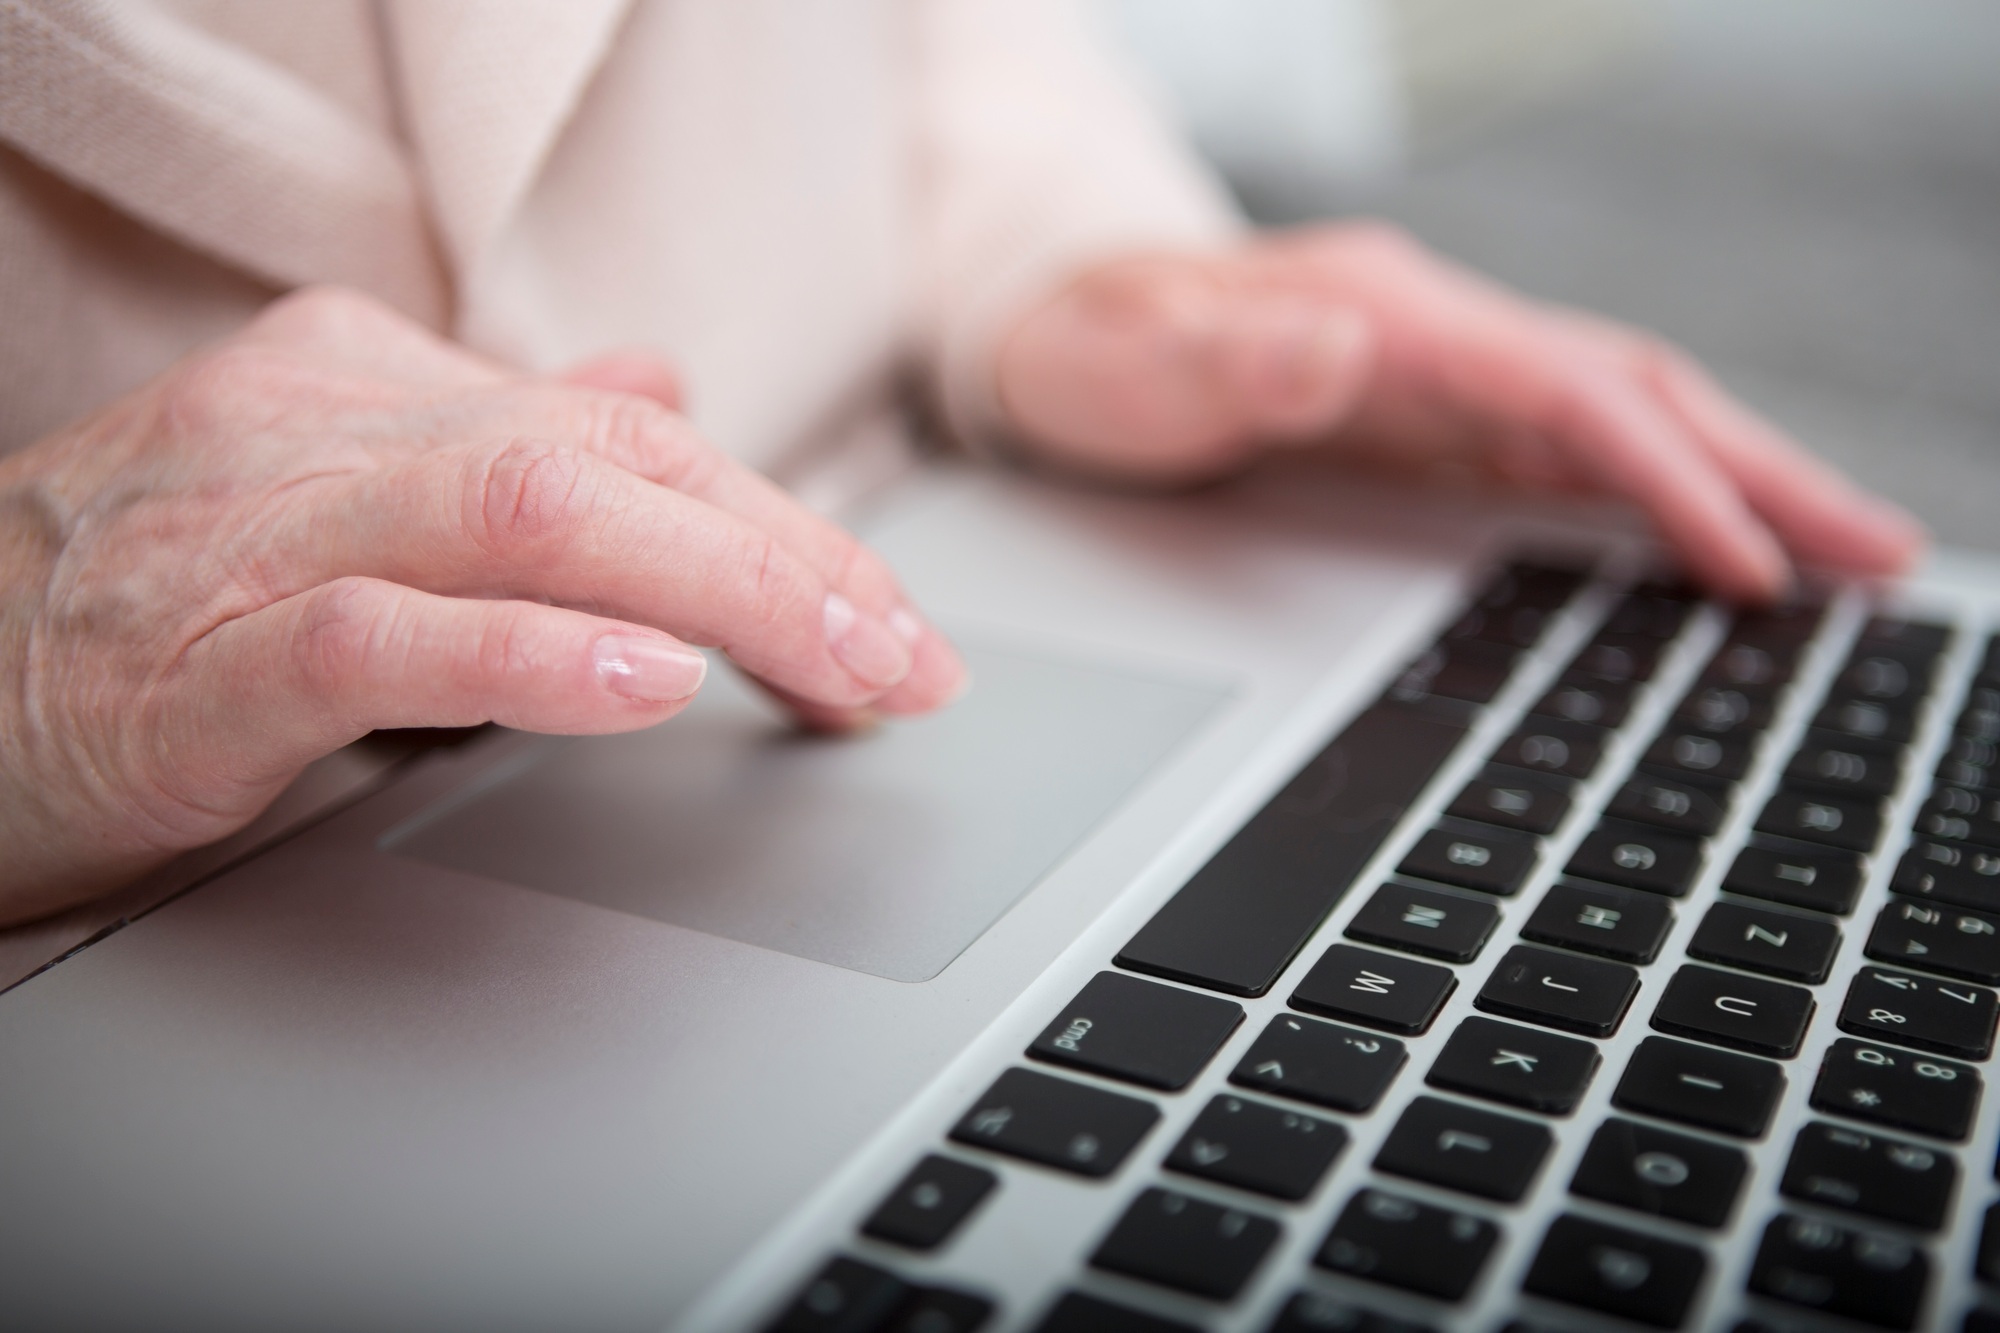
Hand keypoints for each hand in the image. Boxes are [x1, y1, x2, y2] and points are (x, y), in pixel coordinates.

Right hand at [0, 288, 964, 922]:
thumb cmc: (140, 606)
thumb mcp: (343, 503)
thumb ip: (501, 449)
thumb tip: (653, 397)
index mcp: (368, 386)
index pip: (632, 440)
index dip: (785, 533)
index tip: (890, 624)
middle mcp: (323, 430)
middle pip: (610, 465)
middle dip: (789, 563)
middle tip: (906, 659)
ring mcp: (252, 533)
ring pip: (526, 517)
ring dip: (715, 596)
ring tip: (839, 665)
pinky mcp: (188, 660)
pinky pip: (377, 637)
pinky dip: (527, 660)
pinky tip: (644, 686)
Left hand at [996, 223, 1922, 599]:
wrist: (1054, 325)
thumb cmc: (1085, 351)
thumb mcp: (1126, 369)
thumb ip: (1228, 365)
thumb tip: (1346, 347)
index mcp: (1385, 318)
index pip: (1564, 392)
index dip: (1662, 475)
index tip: (1744, 559)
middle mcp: (1433, 333)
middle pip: (1632, 392)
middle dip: (1758, 473)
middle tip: (1878, 557)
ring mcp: (1440, 370)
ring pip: (1620, 417)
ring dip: (1732, 481)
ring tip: (1837, 555)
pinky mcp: (1432, 410)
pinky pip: (1571, 447)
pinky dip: (1655, 490)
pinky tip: (1705, 538)